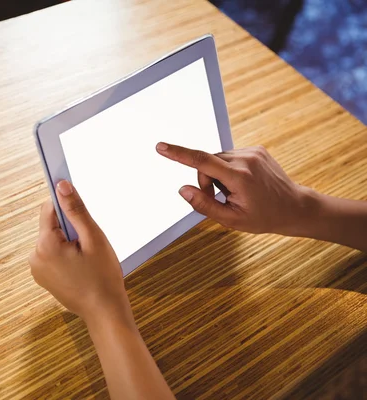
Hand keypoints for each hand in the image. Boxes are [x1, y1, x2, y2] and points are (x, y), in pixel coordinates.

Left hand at [30, 181, 175, 399]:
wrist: (104, 312)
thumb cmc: (102, 277)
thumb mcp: (93, 238)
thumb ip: (76, 210)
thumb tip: (61, 185)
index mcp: (45, 245)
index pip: (49, 210)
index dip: (65, 204)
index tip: (77, 203)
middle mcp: (35, 257)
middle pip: (51, 226)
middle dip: (70, 229)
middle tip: (88, 244)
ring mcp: (37, 269)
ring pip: (53, 240)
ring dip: (68, 242)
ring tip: (86, 259)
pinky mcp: (43, 277)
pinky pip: (52, 255)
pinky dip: (65, 255)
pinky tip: (80, 267)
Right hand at [156, 143, 310, 235]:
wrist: (295, 207)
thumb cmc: (264, 217)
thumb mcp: (231, 220)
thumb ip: (204, 205)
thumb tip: (183, 190)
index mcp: (239, 177)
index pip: (202, 161)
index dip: (178, 154)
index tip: (161, 147)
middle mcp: (246, 159)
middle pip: (207, 163)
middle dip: (206, 180)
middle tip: (221, 198)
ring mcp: (253, 152)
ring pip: (217, 159)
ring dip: (217, 175)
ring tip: (234, 191)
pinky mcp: (256, 149)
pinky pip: (229, 156)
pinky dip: (228, 169)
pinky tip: (243, 183)